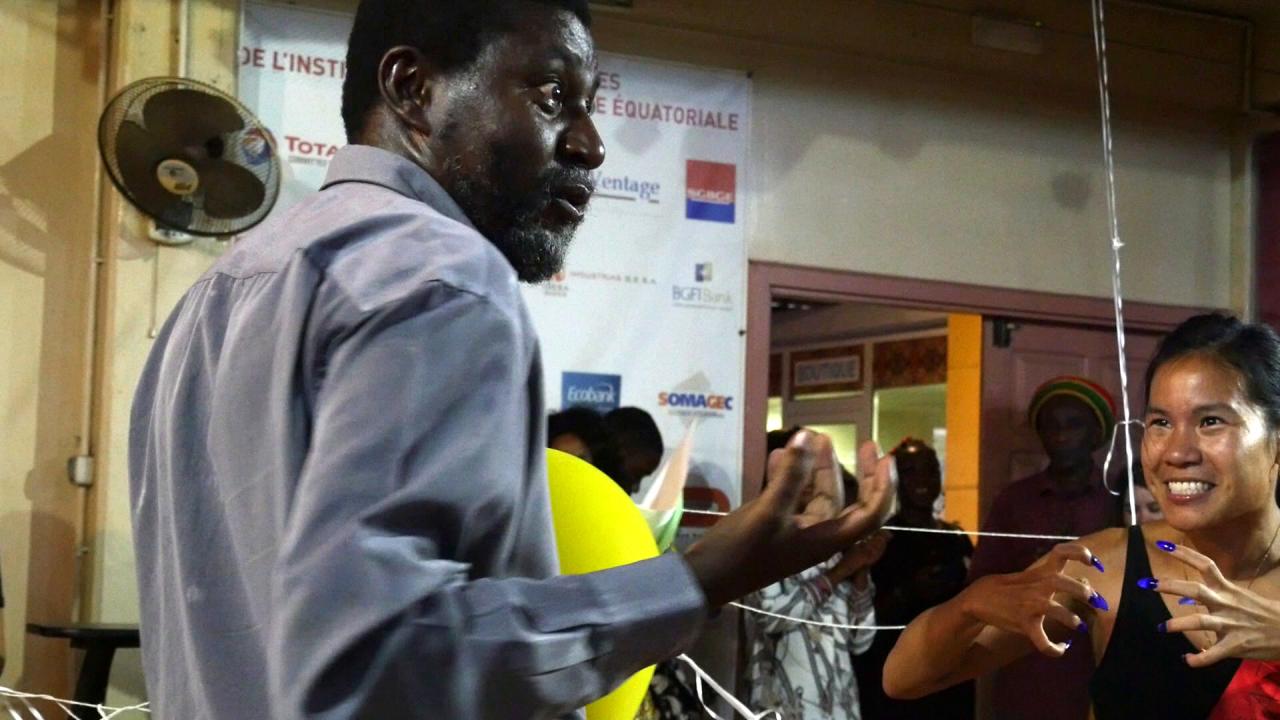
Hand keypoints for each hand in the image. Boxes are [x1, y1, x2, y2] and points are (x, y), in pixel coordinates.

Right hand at [683, 432, 895, 607]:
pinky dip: (788, 476)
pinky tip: (777, 455)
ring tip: (812, 437)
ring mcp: (796, 531)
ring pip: (817, 495)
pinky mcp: (775, 526)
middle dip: (853, 470)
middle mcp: (817, 535)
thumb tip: (807, 436)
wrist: (707, 578)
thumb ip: (790, 475)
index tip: (885, 458)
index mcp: (827, 538)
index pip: (871, 513)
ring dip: (816, 468)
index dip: (883, 487)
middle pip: (847, 501)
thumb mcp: (767, 512)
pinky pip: (791, 497)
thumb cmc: (742, 551)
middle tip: (862, 442)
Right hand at [959, 543, 1105, 656]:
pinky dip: (1053, 649)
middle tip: (1095, 600)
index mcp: (1039, 574)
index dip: (1078, 554)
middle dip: (1081, 590)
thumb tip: (1085, 580)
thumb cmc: (1008, 588)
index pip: (1060, 554)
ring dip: (1069, 618)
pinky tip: (1060, 650)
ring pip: (1053, 610)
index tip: (1094, 563)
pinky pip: (1041, 640)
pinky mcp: (1023, 624)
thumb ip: (1055, 578)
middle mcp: (1035, 587)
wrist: (978, 600)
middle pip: (1061, 582)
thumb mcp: (1029, 577)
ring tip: (1079, 625)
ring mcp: (1028, 606)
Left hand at [1150, 542, 1279, 666]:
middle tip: (1149, 584)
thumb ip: (1218, 593)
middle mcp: (1226, 604)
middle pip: (1196, 590)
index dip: (1185, 553)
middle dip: (1171, 586)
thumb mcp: (1241, 597)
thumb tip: (1190, 593)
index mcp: (1228, 589)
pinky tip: (1187, 659)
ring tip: (1161, 627)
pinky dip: (1199, 659)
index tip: (1163, 545)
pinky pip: (1213, 654)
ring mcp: (1230, 625)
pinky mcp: (1235, 646)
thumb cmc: (1263, 613)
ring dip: (1178, 624)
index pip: (1206, 565)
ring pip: (1200, 622)